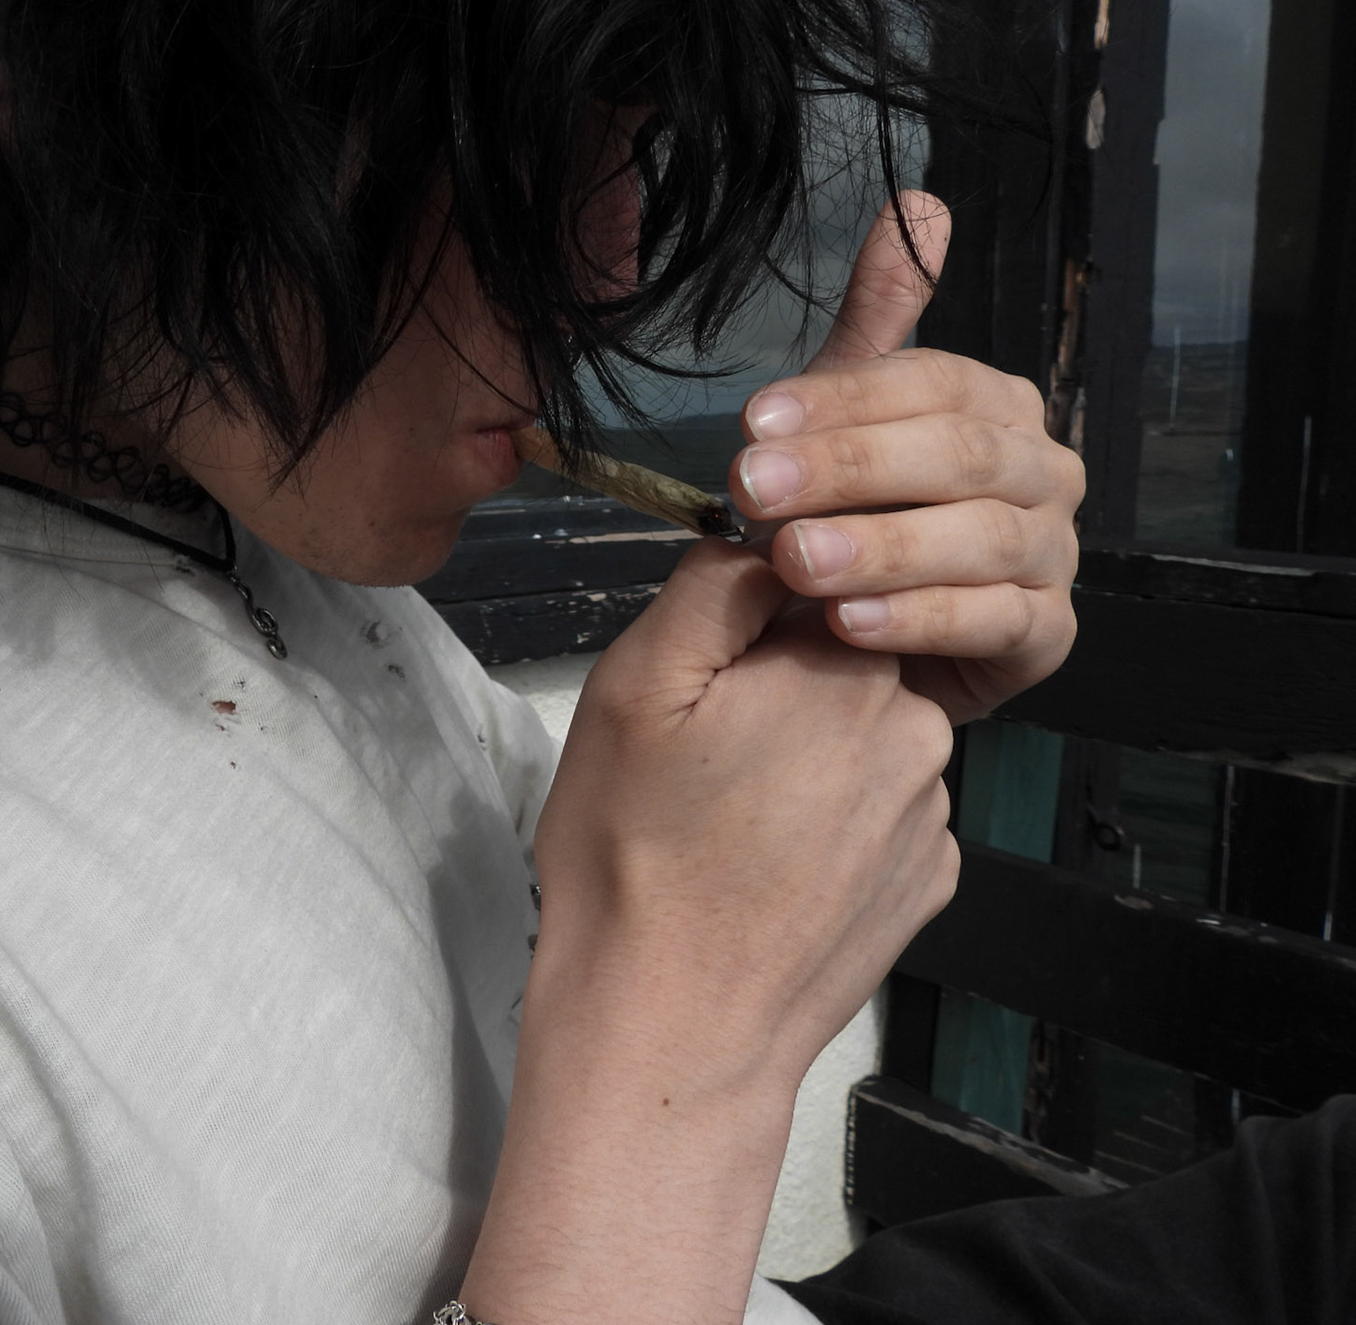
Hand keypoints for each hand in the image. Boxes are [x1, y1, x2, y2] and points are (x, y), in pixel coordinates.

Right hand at [464, 539, 956, 1323]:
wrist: (671, 1029)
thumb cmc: (634, 859)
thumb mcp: (633, 687)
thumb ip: (711, 585)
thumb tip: (766, 536)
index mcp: (847, 668)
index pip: (812, 591)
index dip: (746, 629)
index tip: (698, 684)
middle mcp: (917, 732)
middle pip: (843, 665)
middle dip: (777, 694)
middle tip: (698, 762)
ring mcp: (931, 817)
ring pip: (862, 741)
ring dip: (807, 761)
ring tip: (728, 826)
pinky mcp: (930, 884)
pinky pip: (880, 816)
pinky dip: (832, 828)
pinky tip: (769, 871)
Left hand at [726, 191, 1085, 723]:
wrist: (871, 642)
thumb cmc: (860, 517)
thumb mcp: (852, 414)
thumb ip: (877, 321)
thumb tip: (919, 201)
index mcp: (995, 407)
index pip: (933, 382)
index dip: (844, 400)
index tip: (753, 421)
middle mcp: (1041, 472)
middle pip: (958, 454)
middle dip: (850, 470)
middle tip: (754, 492)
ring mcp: (1052, 554)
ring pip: (983, 538)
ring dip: (883, 549)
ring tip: (796, 563)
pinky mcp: (1046, 636)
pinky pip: (997, 622)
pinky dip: (922, 619)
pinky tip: (850, 624)